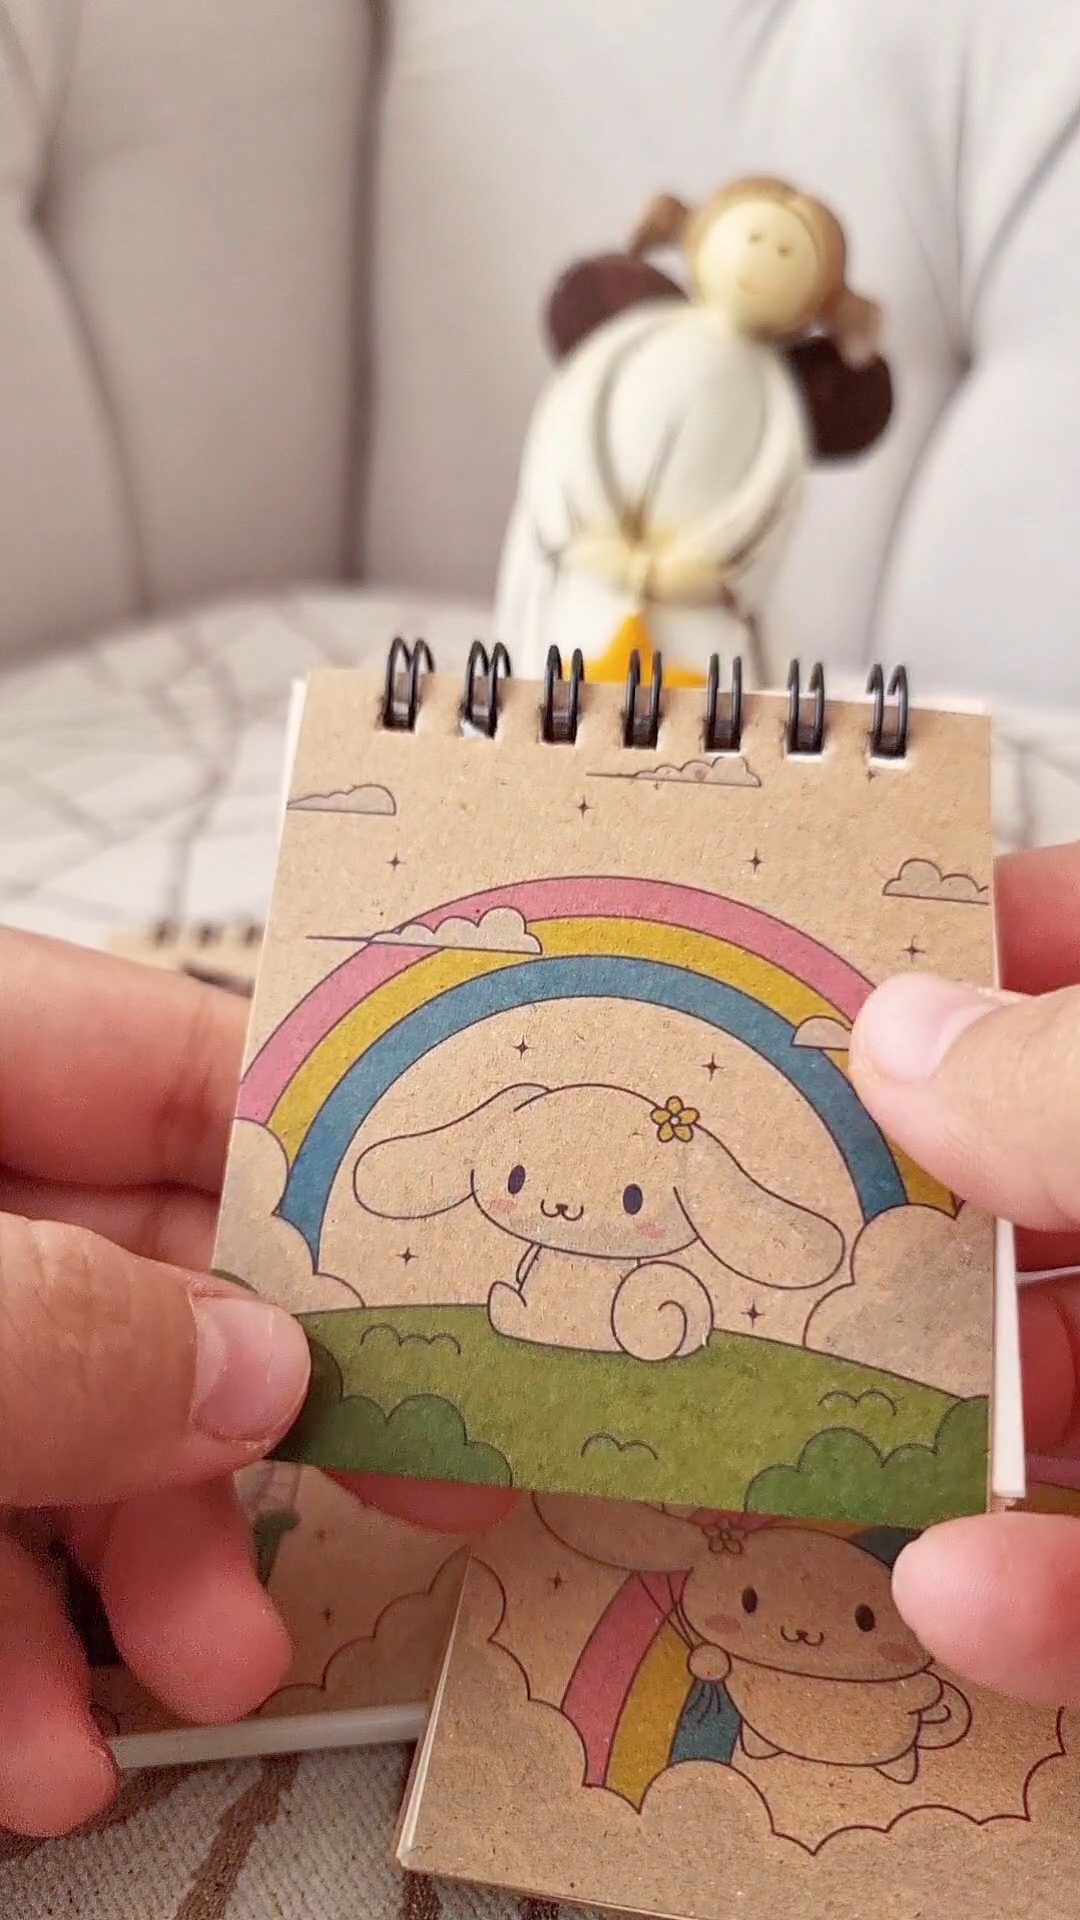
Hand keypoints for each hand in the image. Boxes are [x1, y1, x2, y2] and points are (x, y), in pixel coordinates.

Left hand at [0, 932, 511, 1837]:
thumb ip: (69, 1335)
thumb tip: (257, 1376)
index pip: (178, 1065)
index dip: (337, 1161)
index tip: (459, 1276)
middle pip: (145, 1270)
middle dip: (253, 1421)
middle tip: (407, 1486)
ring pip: (59, 1422)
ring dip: (146, 1570)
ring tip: (204, 1671)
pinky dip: (10, 1640)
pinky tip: (36, 1740)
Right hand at [848, 842, 1079, 1704]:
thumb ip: (1070, 1080)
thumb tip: (904, 1035)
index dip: (996, 938)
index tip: (852, 971)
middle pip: (1053, 1183)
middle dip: (913, 1212)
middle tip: (767, 1219)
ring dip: (950, 1429)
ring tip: (808, 1430)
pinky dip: (1048, 1597)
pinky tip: (964, 1591)